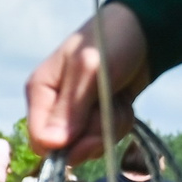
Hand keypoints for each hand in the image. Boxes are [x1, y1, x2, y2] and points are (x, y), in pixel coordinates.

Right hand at [25, 3, 150, 161]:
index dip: (66, 145)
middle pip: (66, 148)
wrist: (142, 33)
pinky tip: (122, 103)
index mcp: (40, 91)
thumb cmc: (110, 42)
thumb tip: (50, 144)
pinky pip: (103, 139)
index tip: (91, 132)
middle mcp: (52, 107)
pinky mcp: (94, 118)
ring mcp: (74, 114)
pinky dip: (118, 125)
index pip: (39, 139)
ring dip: (110, 127)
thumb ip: (71, 107)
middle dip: (94, 135)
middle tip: (110, 108)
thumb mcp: (90, 70)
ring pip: (88, 146)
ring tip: (118, 99)